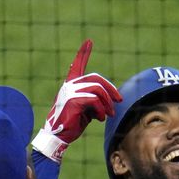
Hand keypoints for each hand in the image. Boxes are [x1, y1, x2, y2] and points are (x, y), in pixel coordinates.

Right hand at [31, 39, 122, 162]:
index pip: (77, 65)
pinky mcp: (73, 101)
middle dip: (111, 89)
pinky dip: (101, 111)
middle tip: (119, 100)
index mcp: (71, 86)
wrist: (58, 137)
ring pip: (98, 90)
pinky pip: (95, 101)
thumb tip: (110, 100)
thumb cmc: (72, 125)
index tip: (89, 41)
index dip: (83, 53)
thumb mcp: (86, 110)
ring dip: (107, 103)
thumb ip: (94, 100)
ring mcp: (70, 92)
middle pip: (96, 79)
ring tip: (110, 114)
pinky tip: (101, 119)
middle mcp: (69, 86)